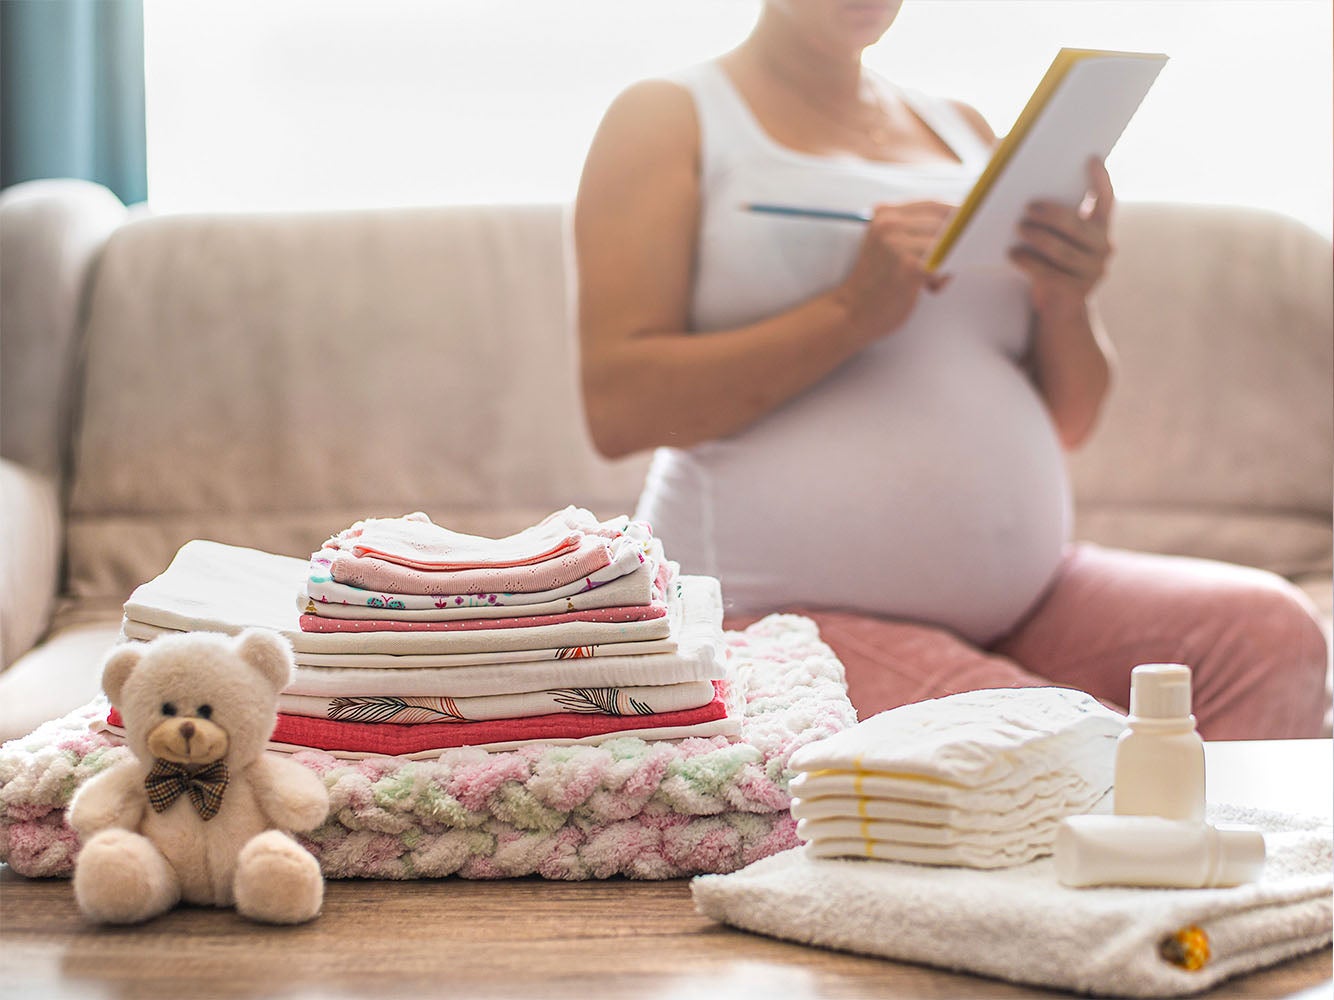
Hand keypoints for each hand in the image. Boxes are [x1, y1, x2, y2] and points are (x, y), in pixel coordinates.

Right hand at [834, 200, 955, 340]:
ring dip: (949, 262)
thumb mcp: (887, 245)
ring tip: (933, 280)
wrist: (851, 313)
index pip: (933, 204)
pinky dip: (942, 278)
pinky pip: (943, 264)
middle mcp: (889, 224)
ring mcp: (898, 243)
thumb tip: (961, 222)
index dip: (957, 214)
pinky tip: (931, 289)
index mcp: (884, 214)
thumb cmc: (876, 282)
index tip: (973, 224)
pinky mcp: (908, 266)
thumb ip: (913, 230)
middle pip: (945, 221)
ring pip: (948, 243)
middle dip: (959, 239)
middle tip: (963, 255)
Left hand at [1009, 158, 1113, 315]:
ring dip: (1038, 237)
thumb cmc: (1053, 265)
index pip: (1107, 200)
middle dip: (1052, 214)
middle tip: (1028, 207)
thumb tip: (1028, 193)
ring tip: (1018, 227)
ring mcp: (1092, 271)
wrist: (1060, 309)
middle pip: (1077, 226)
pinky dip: (1028, 261)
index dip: (1101, 179)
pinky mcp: (1076, 291)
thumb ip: (1057, 220)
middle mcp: (1104, 248)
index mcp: (1101, 229)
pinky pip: (1049, 273)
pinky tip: (1012, 253)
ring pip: (1062, 250)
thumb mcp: (1061, 240)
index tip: (1091, 158)